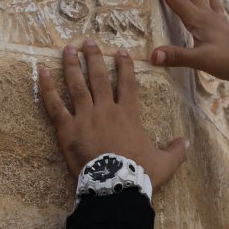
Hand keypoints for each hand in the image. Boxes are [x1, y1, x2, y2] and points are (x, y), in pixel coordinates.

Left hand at [39, 40, 188, 186]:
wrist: (114, 186)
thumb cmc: (140, 174)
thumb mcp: (165, 163)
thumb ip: (176, 151)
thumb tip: (186, 142)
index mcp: (128, 115)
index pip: (128, 84)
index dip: (125, 66)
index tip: (121, 51)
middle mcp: (106, 110)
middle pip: (99, 78)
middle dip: (94, 58)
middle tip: (88, 42)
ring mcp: (85, 117)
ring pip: (77, 85)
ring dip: (71, 65)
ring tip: (68, 48)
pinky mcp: (67, 129)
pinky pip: (55, 105)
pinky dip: (47, 88)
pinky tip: (42, 71)